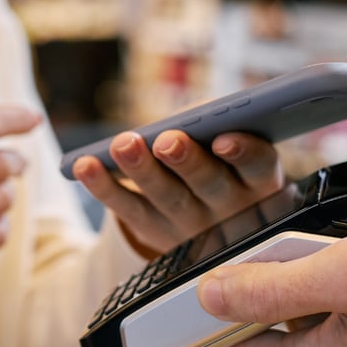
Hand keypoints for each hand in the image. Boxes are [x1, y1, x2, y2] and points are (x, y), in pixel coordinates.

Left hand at [72, 130, 282, 253]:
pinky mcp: (155, 233)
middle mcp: (230, 209)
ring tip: (123, 144)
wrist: (218, 224)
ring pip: (167, 199)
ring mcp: (191, 227)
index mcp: (260, 183)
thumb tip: (191, 114)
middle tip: (167, 140)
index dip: (243, 153)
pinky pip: (128, 211)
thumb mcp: (240, 153)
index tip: (223, 138)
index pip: (259, 166)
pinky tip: (85, 166)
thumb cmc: (230, 166)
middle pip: (209, 186)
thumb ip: (223, 125)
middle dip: (187, 161)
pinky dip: (105, 188)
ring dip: (142, 170)